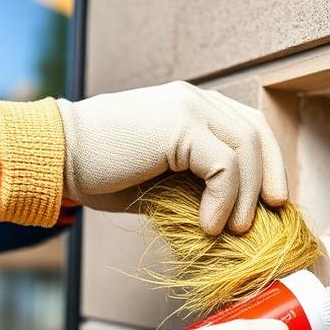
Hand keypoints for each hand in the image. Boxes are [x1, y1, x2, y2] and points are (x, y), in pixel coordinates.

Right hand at [57, 81, 287, 233]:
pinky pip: (222, 166)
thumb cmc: (103, 171)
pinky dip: (223, 200)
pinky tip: (209, 225)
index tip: (271, 201)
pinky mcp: (178, 125)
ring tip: (234, 230)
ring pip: (245, 148)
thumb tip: (230, 215)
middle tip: (272, 214)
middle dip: (271, 176)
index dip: (269, 163)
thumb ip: (196, 185)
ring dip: (247, 196)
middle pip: (256, 132)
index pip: (249, 127)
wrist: (57, 158)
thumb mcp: (162, 179)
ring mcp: (187, 107)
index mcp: (193, 107)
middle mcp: (194, 99)